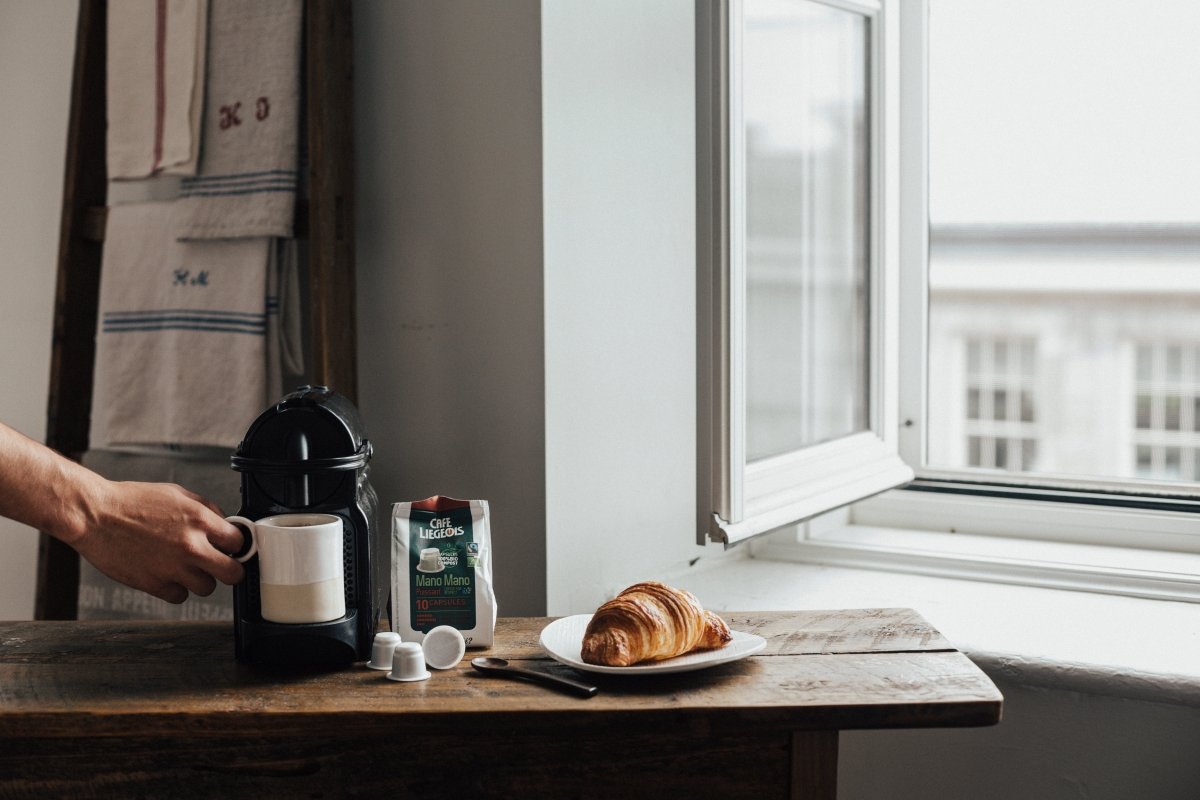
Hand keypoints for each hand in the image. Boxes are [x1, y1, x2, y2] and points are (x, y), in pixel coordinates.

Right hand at [71, 480, 245, 603]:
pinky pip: (180, 597)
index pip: (239, 542)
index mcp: (200, 521)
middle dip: (229, 570)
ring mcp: (173, 568)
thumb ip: (206, 511)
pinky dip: (176, 588)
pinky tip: (167, 574)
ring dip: (200, 579)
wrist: (95, 515)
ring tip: (186, 567)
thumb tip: (224, 525)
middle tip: (221, 566)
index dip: (235, 545)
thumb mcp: (177, 494)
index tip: (230, 548)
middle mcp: (191, 547)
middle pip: (232, 574)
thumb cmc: (131, 502)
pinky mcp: (154, 584)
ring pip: (207, 589)